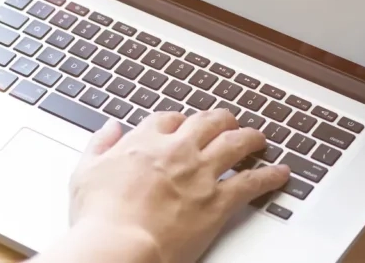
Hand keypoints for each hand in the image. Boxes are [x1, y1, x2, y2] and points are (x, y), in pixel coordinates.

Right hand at [69, 110, 290, 262]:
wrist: (119, 245)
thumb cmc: (99, 216)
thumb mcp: (85, 172)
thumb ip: (99, 145)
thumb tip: (110, 128)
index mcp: (144, 141)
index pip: (169, 119)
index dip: (180, 121)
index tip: (184, 126)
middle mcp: (176, 150)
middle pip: (207, 122)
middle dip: (221, 120)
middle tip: (228, 123)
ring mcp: (200, 173)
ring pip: (235, 143)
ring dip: (250, 138)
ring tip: (259, 139)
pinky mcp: (217, 201)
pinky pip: (252, 182)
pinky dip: (269, 176)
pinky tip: (279, 173)